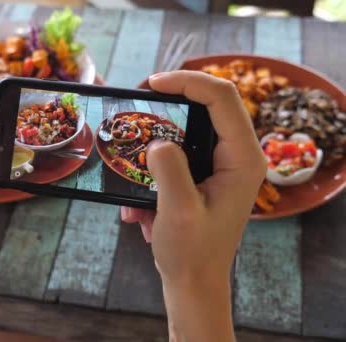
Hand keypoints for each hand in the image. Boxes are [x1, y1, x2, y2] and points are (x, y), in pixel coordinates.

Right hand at [121, 71, 265, 340]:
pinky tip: (138, 200)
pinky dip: (155, 164)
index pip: (222, 98)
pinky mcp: (208, 174)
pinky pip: (181, 151)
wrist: (195, 283)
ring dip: (159, 135)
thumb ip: (169, 169)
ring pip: (193, 125)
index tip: (151, 84)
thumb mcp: (177, 211)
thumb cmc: (191, 253)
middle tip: (139, 101)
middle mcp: (239, 156)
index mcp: (242, 160)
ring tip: (133, 150)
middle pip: (210, 104)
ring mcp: (224, 164)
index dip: (187, 81)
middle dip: (172, 100)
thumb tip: (157, 142)